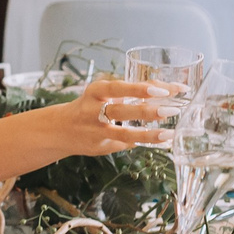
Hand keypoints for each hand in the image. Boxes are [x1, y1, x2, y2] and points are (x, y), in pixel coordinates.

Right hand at [51, 76, 175, 152]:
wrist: (61, 128)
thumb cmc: (91, 105)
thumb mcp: (106, 93)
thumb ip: (133, 91)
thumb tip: (169, 89)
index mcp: (97, 91)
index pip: (124, 87)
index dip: (146, 88)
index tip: (169, 88)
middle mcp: (94, 110)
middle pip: (124, 110)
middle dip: (149, 110)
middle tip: (173, 110)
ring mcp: (97, 131)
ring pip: (124, 133)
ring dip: (148, 133)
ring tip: (168, 133)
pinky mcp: (100, 146)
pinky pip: (125, 144)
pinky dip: (142, 142)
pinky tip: (159, 140)